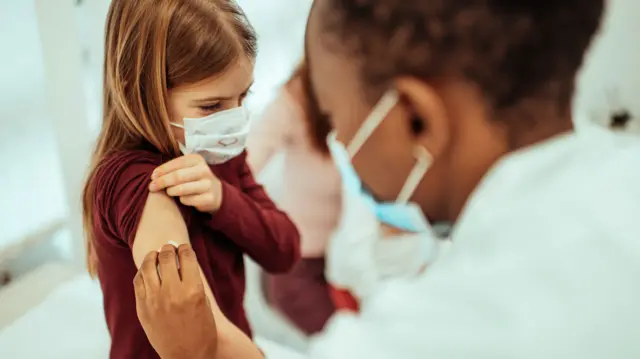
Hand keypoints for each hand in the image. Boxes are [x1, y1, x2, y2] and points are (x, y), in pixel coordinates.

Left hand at [134, 244, 217, 358]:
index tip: (184, 247)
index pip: (186, 256)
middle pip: (165, 257)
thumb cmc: (202, 330)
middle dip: (168, 248)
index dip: (185, 248)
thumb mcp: (205, 303)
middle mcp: (172, 293)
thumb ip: (193, 280)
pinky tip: (147, 271)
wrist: (187, 356)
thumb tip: (181, 259)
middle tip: (169, 247)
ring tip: (156, 255)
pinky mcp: (142, 308)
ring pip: (148, 266)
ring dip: (152, 256)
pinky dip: (142, 272)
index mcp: (193, 290)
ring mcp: (154, 300)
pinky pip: (138, 281)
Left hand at [149, 154, 222, 212]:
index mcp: (197, 159)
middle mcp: (204, 170)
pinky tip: (182, 199)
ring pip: (181, 189)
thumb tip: (154, 175)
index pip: (176, 163)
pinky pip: (187, 200)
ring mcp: (208, 185)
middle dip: (162, 182)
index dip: (162, 170)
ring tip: (169, 192)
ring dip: (170, 191)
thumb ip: (173, 169)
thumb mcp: (187, 168)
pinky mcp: (209, 198)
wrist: (216, 193)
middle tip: (152, 187)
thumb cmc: (195, 179)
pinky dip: (181, 200)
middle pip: (177, 176)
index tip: (152, 176)